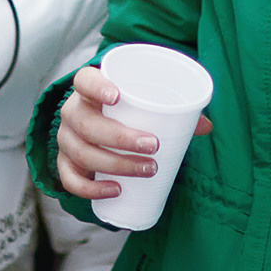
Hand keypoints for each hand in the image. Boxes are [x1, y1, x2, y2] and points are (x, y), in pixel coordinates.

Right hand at [53, 65, 212, 201]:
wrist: (100, 126)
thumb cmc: (125, 111)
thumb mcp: (143, 105)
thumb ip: (173, 110)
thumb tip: (205, 126)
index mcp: (89, 89)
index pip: (84, 80)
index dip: (96, 87)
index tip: (118, 96)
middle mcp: (72, 112)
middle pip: (86, 124)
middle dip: (120, 137)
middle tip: (153, 145)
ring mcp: (65, 139)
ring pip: (82, 152)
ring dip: (116, 164)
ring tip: (147, 169)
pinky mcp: (65, 163)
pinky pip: (70, 179)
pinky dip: (92, 188)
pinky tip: (116, 189)